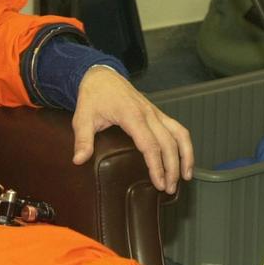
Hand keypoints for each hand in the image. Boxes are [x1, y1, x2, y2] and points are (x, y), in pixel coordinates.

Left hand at [72, 67, 193, 192]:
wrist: (102, 75)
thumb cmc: (93, 96)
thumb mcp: (82, 117)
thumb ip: (83, 139)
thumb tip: (78, 160)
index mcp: (131, 115)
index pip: (150, 144)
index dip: (156, 165)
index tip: (158, 183)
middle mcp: (148, 114)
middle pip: (168, 143)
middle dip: (172, 167)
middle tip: (168, 188)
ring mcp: (155, 112)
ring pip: (179, 133)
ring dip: (185, 155)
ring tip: (185, 177)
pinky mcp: (158, 113)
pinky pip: (177, 128)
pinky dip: (185, 144)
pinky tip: (185, 160)